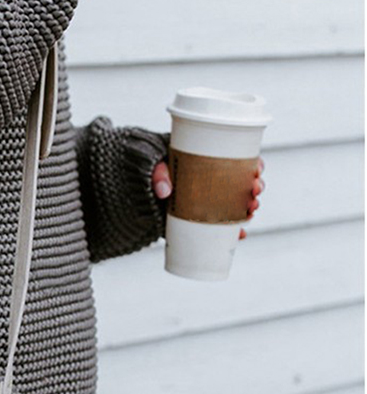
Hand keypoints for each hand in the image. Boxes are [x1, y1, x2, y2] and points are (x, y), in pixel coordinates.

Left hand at [151, 157, 265, 239]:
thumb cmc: (150, 169)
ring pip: (238, 204)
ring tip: (251, 210)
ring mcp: (209, 200)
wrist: (137, 187)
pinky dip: (234, 230)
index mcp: (208, 161)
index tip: (258, 169)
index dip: (254, 164)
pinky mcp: (202, 216)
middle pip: (244, 183)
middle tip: (254, 191)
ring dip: (250, 208)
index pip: (239, 160)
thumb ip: (158, 173)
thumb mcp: (153, 164)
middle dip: (256, 187)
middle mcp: (214, 181)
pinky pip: (223, 225)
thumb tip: (165, 191)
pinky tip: (241, 234)